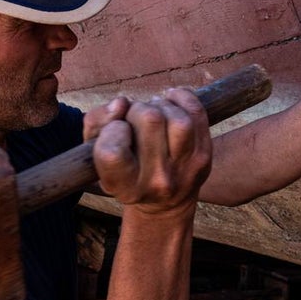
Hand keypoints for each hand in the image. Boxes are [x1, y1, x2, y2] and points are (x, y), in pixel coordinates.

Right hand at [90, 88, 211, 216]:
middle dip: (138, 109)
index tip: (117, 130)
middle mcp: (157, 181)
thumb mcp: (97, 153)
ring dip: (162, 105)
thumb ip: (96, 122)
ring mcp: (185, 169)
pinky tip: (170, 101)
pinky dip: (182, 98)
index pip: (112, 152)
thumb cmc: (124, 169)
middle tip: (135, 118)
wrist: (166, 202)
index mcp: (125, 187)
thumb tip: (121, 103)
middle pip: (149, 120)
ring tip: (154, 113)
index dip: (112, 130)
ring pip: (177, 118)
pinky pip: (197, 112)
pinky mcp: (204, 155)